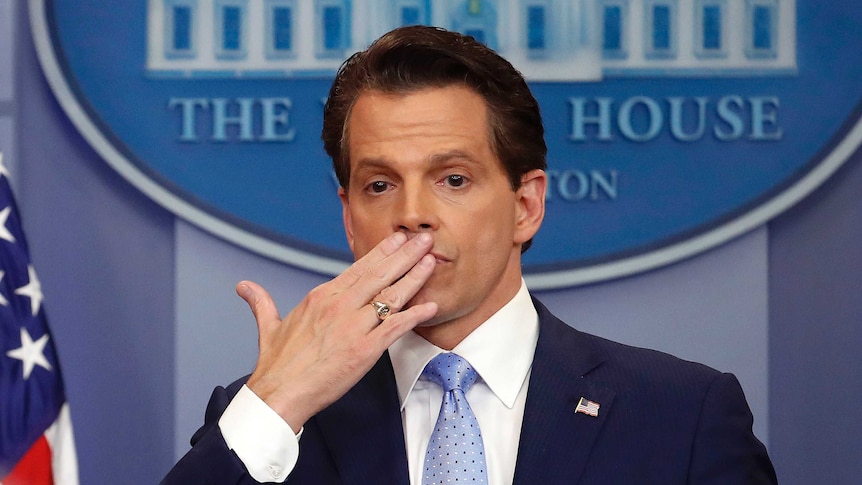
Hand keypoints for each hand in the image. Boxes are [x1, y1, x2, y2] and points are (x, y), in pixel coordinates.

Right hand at [236, 232, 438, 431]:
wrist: (278, 396)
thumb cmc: (276, 366)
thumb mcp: (269, 327)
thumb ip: (262, 302)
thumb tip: (244, 287)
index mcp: (320, 297)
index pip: (358, 268)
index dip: (382, 253)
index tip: (398, 240)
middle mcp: (339, 306)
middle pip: (379, 274)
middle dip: (406, 255)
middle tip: (425, 239)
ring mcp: (353, 326)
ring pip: (391, 295)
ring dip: (415, 277)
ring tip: (432, 261)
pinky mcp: (364, 349)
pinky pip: (396, 328)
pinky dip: (415, 316)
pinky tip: (431, 306)